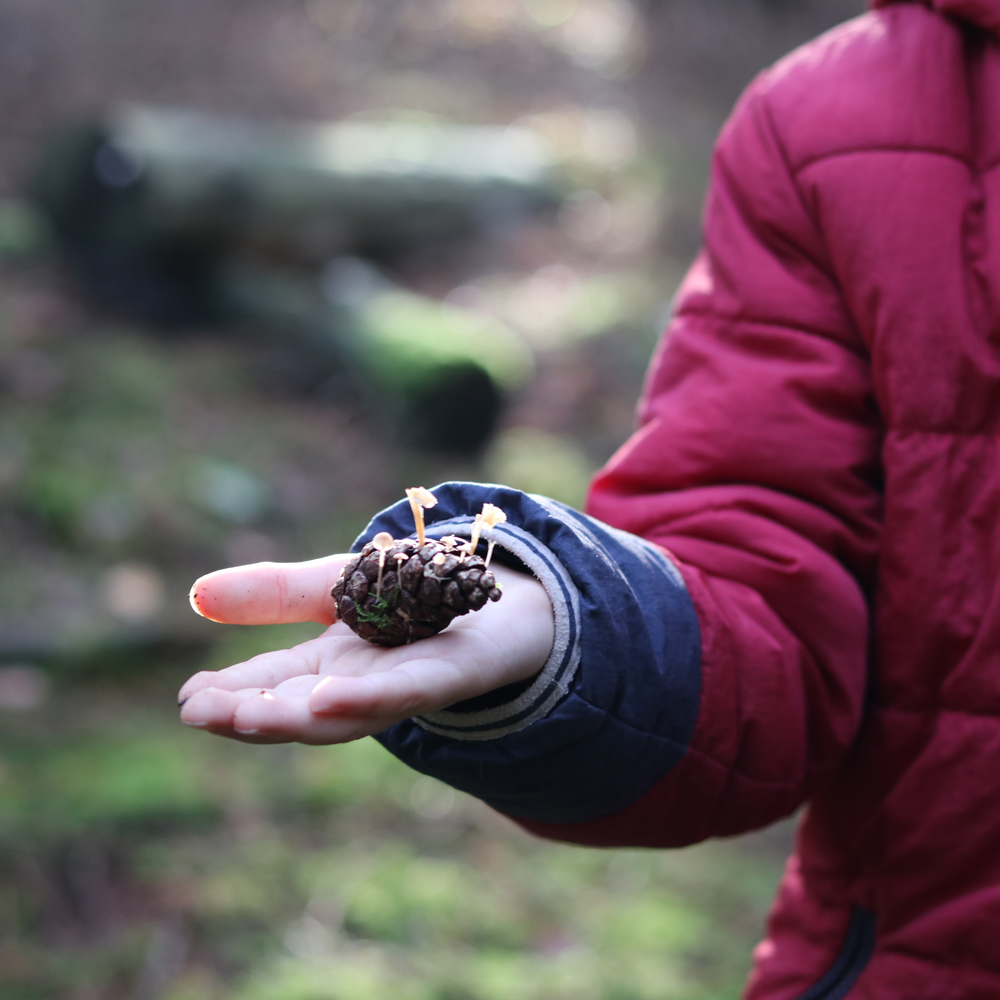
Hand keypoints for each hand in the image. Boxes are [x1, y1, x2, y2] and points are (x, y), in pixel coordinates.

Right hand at [179, 555, 554, 744]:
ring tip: (243, 717)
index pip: (272, 685)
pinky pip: (408, 693)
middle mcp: (365, 684)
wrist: (507, 597)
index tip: (187, 701)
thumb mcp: (337, 585)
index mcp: (334, 665)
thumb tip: (198, 596)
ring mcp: (407, 686)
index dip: (231, 694)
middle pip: (301, 708)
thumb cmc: (419, 597)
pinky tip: (326, 699)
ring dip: (294, 719)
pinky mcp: (450, 676)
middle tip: (198, 714)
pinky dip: (367, 698)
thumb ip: (277, 592)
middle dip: (250, 715)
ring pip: (348, 714)